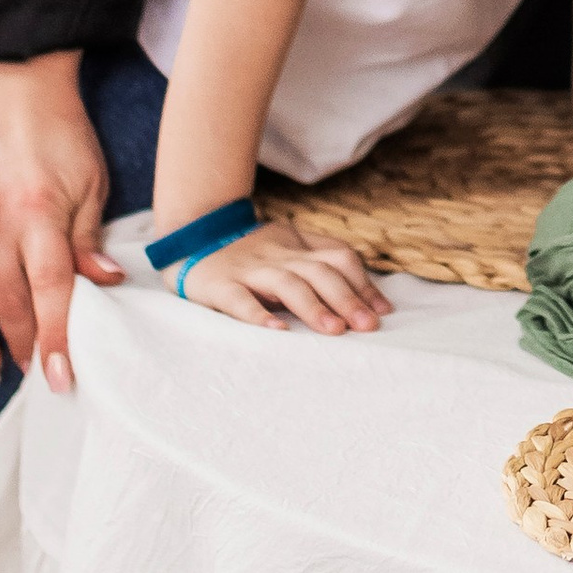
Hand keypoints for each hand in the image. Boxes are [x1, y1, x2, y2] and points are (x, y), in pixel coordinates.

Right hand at [0, 51, 125, 395]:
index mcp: (39, 212)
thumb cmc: (59, 128)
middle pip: (5, 302)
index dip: (55, 340)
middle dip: (20, 346)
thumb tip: (102, 286)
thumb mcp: (90, 178)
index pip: (50, 292)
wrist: (9, 74)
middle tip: (26, 370)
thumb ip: (89, 236)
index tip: (58, 380)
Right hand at [174, 223, 388, 335]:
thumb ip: (322, 260)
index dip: (363, 283)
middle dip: (348, 298)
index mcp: (297, 246)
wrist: (189, 241)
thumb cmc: (249, 256)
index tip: (383, 311)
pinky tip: (277, 331)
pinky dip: (258, 314)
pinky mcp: (218, 285)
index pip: (340, 257)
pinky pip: (239, 300)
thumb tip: (369, 295)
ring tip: (335, 330)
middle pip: (320, 270)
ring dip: (313, 307)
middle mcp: (277, 255)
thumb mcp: (288, 248)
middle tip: (367, 326)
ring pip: (287, 283)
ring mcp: (248, 269)